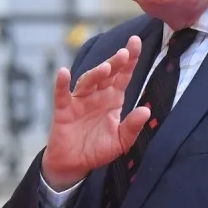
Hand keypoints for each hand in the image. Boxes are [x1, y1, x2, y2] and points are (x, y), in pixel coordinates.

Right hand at [41, 36, 151, 190]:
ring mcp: (79, 100)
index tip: (136, 42)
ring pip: (87, 81)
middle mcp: (97, 95)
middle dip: (115, 62)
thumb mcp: (121, 141)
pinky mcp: (64, 110)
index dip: (130, 60)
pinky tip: (63, 72)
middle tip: (125, 52)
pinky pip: (62, 94)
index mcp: (113, 99)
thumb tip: (146, 110)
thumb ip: (132, 126)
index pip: (123, 76)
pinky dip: (61, 83)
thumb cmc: (98, 150)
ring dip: (95, 73)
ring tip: (105, 68)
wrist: (74, 164)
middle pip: (107, 74)